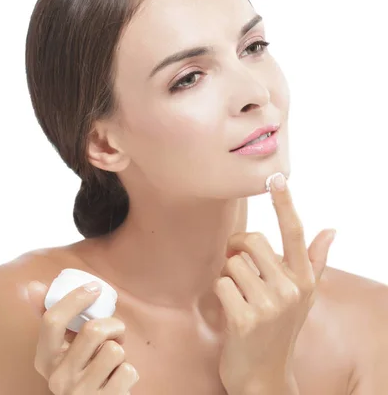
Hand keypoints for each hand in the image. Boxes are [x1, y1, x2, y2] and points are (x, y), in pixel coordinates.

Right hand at [27, 280, 138, 393]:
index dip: (75, 299)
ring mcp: (81, 392)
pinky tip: (118, 380)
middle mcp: (58, 378)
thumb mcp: (61, 352)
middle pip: (93, 331)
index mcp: (44, 360)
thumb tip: (32, 286)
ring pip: (114, 350)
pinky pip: (127, 371)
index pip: (52, 321)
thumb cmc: (79, 375)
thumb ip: (51, 320)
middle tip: (116, 332)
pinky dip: (129, 372)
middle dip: (113, 325)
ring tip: (114, 360)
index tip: (95, 288)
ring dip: (121, 351)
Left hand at [214, 173, 335, 394]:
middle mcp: (291, 289)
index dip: (285, 203)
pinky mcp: (246, 319)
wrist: (264, 375)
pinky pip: (220, 283)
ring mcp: (270, 305)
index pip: (294, 232)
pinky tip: (231, 313)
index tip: (276, 177)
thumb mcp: (302, 297)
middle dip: (238, 251)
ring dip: (228, 278)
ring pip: (232, 262)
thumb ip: (313, 262)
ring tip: (240, 299)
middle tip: (240, 271)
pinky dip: (220, 295)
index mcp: (304, 279)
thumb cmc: (278, 329)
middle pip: (251, 241)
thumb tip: (331, 230)